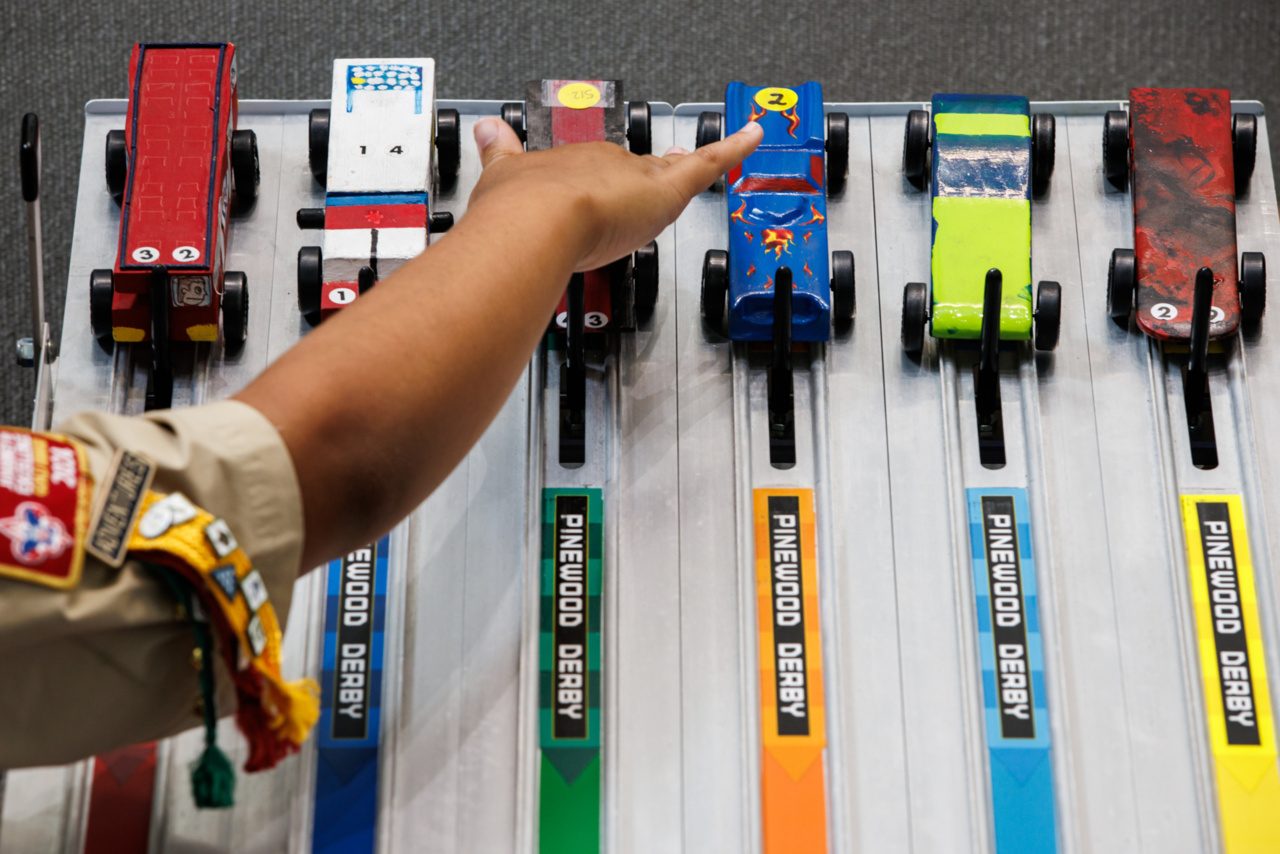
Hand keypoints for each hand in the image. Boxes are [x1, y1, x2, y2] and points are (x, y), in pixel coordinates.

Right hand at [467, 116, 762, 270]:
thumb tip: (486, 132)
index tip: (610, 186)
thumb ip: (499, 155)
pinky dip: (734, 148)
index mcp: (570, 163)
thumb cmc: (517, 213)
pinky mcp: (666, 191)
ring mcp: (636, 178)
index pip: (597, 171)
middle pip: (637, 169)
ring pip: (673, 169)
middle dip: (652, 175)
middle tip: (673, 168)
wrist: (535, 223)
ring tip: (720, 153)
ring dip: (691, 165)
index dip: (606, 179)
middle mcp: (606, 165)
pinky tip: (753, 135)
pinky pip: (709, 163)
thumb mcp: (501, 177)